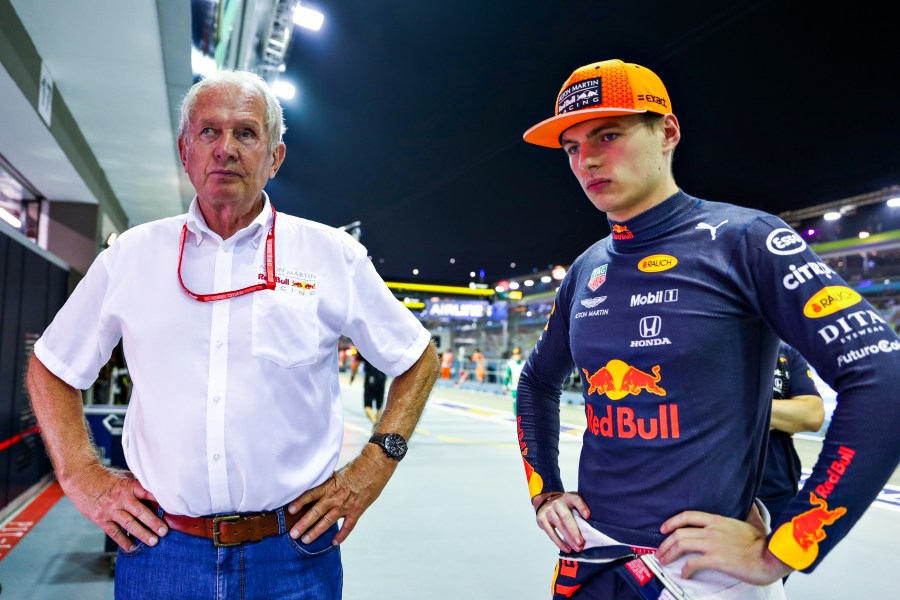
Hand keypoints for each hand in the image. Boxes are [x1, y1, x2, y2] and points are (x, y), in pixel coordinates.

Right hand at [61, 463, 166, 550]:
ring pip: (129, 524)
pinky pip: (114, 532)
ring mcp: (110, 509)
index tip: (171, 510)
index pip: (148, 494)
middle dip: (153, 523)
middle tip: (164, 532)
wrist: (81, 477)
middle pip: (140, 512)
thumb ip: (138, 485)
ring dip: (142, 534)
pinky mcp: (100, 519)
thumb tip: (156, 494)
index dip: (160, 502)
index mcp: (129, 486)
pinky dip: (123, 541)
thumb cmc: (106, 476)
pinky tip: (132, 547)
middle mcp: (121, 498)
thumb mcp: (124, 476)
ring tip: (153, 542)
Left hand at [288, 445, 395, 544]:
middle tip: (293, 534)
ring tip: (305, 540)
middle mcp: (336, 496)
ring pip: (328, 521)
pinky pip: (348, 526)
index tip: (290, 510)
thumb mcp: (338, 473)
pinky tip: (334, 542)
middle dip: (303, 524)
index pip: (311, 494)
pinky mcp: (357, 510)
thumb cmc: (357, 467)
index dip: (300, 502)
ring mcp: (346, 505)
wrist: (375, 466)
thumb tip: (316, 492)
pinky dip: (341, 535)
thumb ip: (328, 484)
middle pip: (316, 512)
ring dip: (316, 531)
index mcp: (330, 485)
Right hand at [534, 491, 590, 552]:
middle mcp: (557, 503)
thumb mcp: (573, 503)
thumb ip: (581, 510)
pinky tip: (567, 549)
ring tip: (577, 548)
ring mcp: (548, 511)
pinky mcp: (542, 520)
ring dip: (568, 538)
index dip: (582, 507)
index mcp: (568, 497)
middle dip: (574, 531)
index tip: (588, 515)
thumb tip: (596, 524)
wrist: (546, 503)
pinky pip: (551, 533)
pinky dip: (559, 542)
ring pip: (559, 526)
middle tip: (581, 542)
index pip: (575, 499)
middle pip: (565, 516)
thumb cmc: (565, 506)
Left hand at [657, 505, 792, 584]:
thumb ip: (749, 512)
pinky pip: (693, 563)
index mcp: (718, 520)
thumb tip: (752, 503)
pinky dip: (685, 569)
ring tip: (664, 561)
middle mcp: (712, 530)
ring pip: (682, 545)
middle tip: (660, 551)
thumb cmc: (764, 544)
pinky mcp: (716, 559)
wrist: (771, 557)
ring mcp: (713, 544)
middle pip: (679, 532)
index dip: (672, 521)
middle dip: (666, 543)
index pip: (688, 515)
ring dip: (669, 553)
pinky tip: (684, 574)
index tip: (663, 528)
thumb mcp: (754, 522)